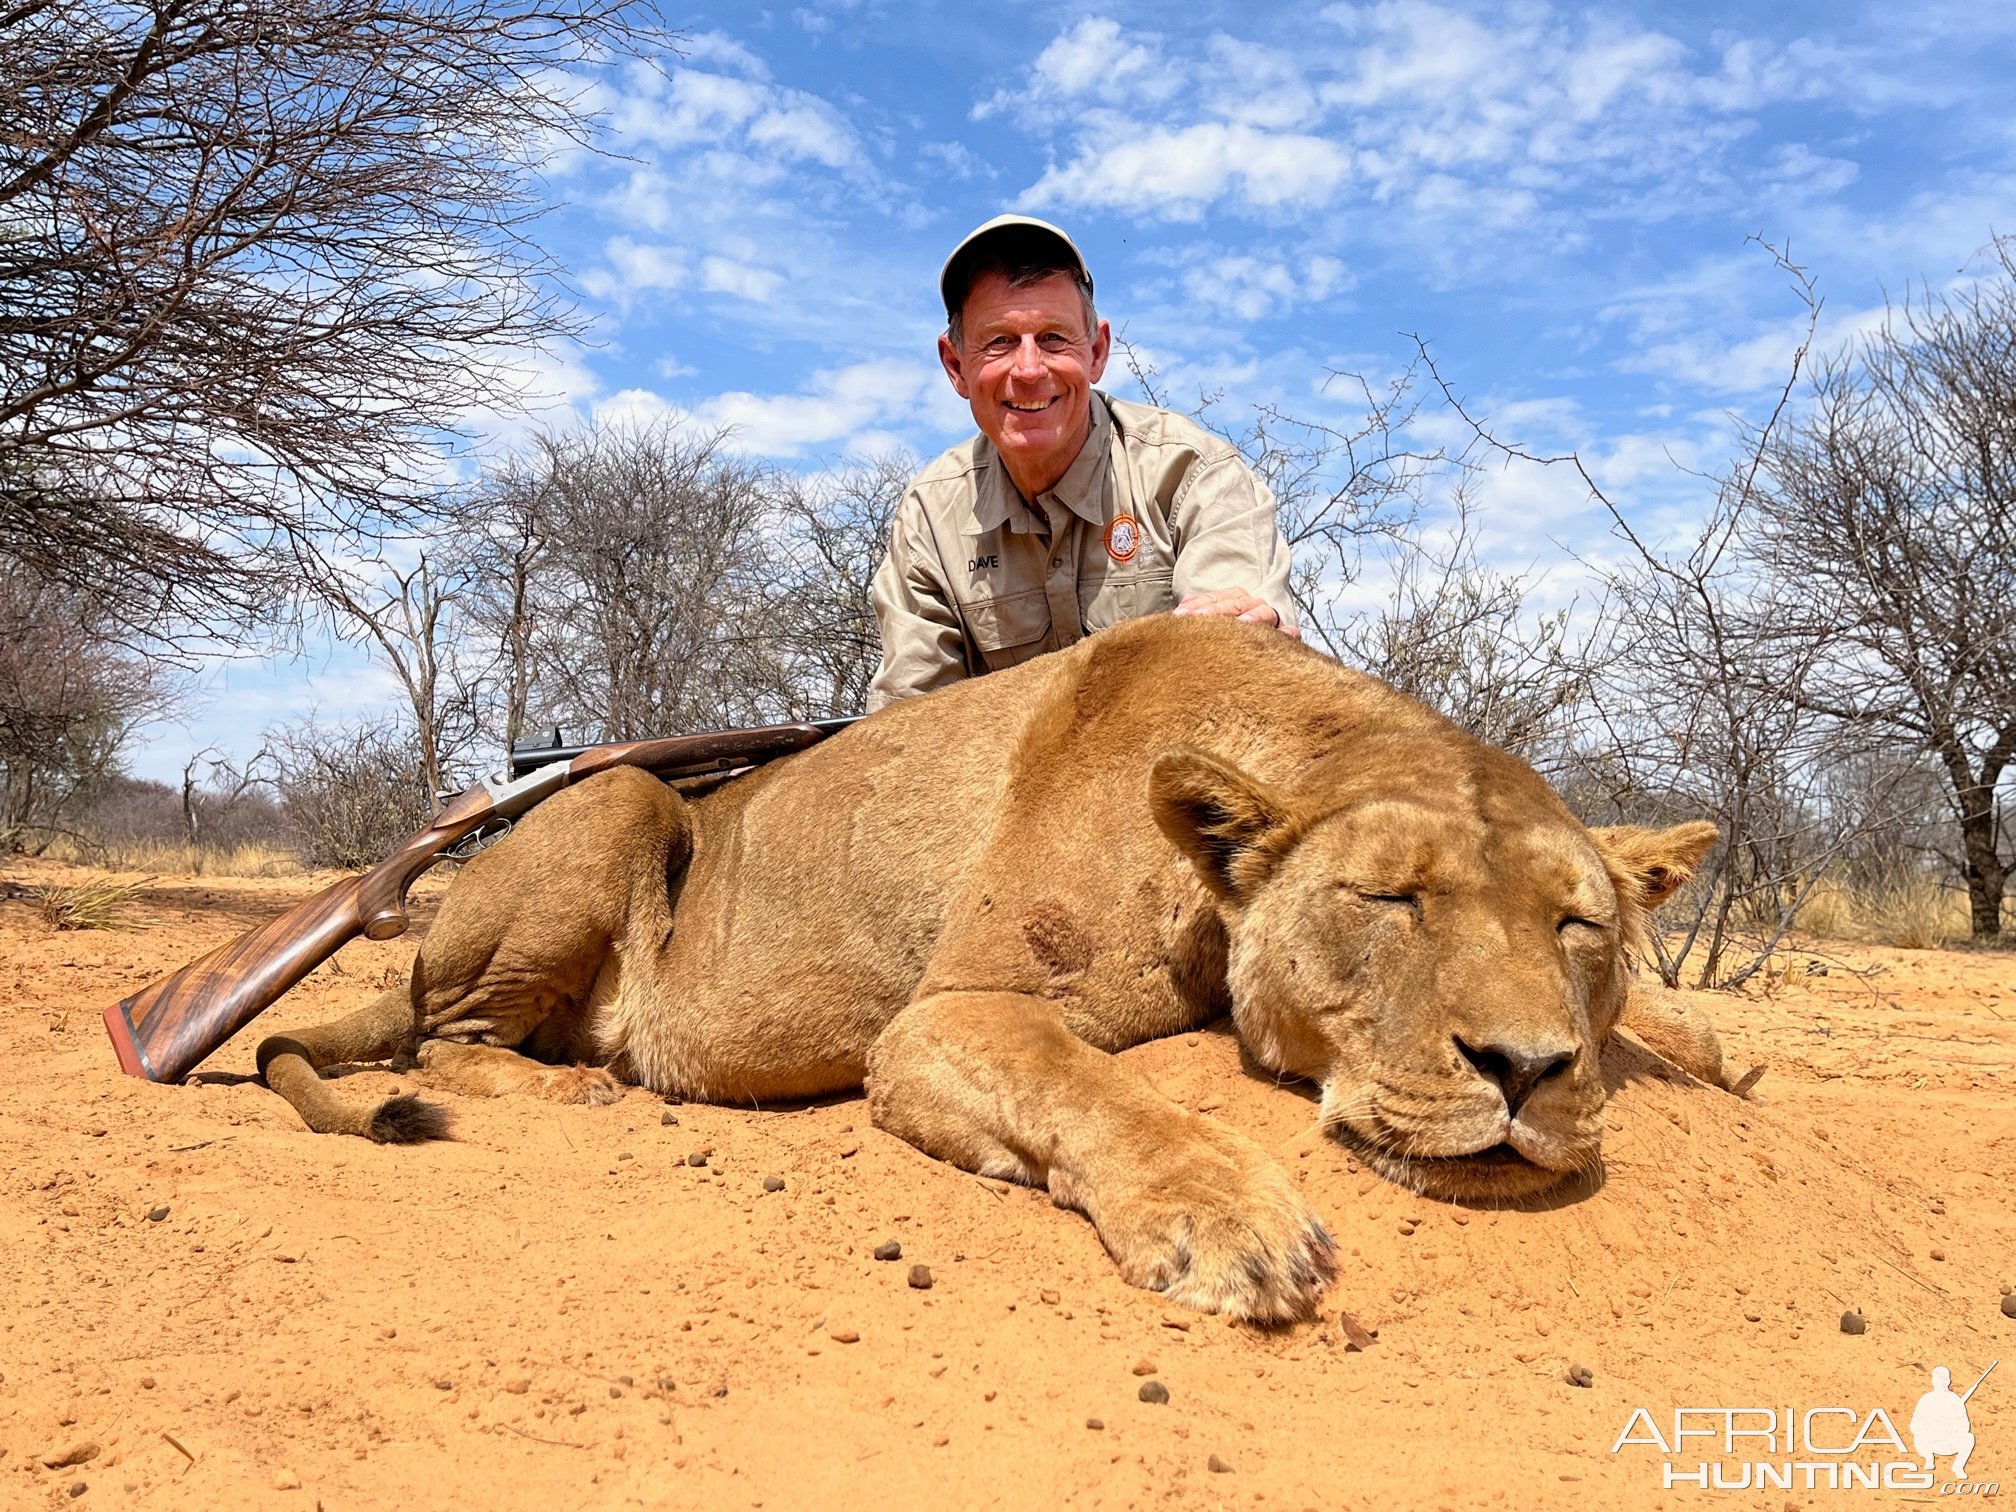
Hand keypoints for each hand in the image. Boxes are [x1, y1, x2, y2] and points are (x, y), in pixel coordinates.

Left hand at [1172, 587, 1300, 638]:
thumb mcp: (1206, 627)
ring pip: (1263, 613)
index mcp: (1233, 598)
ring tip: (1243, 624)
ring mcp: (1270, 620)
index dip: (1196, 606)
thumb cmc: (1223, 639)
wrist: (1254, 656)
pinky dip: (1287, 634)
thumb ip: (1193, 617)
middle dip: (1215, 612)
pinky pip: (1290, 633)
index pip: (1214, 598)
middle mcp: (1252, 605)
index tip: (1178, 616)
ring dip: (1253, 616)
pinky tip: (1282, 637)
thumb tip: (1177, 615)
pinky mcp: (1285, 637)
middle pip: (1235, 603)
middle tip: (1197, 620)